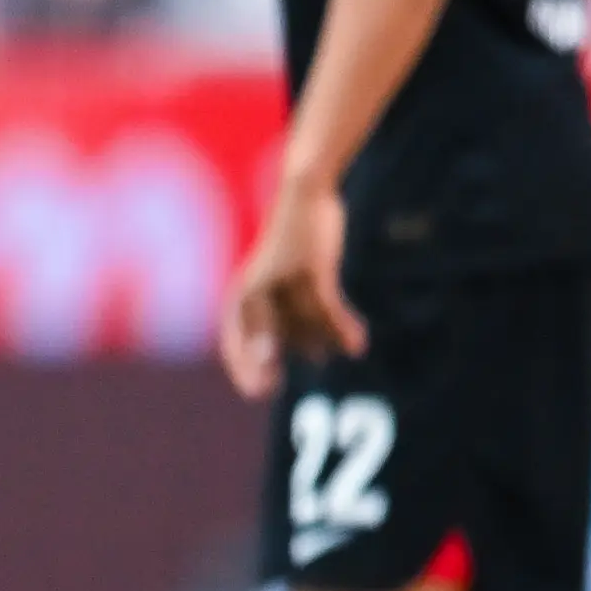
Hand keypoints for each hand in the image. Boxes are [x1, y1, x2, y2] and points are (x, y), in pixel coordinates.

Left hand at [219, 176, 364, 402]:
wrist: (304, 199)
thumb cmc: (293, 250)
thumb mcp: (284, 284)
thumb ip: (288, 319)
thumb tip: (312, 357)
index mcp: (240, 294)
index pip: (232, 339)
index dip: (241, 367)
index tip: (255, 391)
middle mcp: (254, 289)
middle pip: (260, 338)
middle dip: (261, 365)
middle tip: (266, 391)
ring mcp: (281, 279)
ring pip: (303, 325)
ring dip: (324, 340)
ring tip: (348, 344)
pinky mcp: (309, 269)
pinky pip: (327, 308)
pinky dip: (342, 328)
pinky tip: (358, 343)